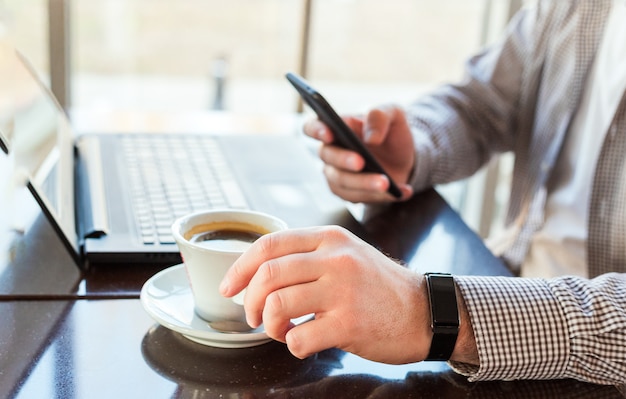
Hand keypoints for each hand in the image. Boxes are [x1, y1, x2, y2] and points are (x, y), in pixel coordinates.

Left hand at [219, 226, 432, 363]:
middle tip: (254, 317)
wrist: (425, 311)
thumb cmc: (378, 287)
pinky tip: (305, 342)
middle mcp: (336, 258)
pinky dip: (292, 345)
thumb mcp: (347, 254)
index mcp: (330, 238)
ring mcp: (343, 290)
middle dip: (250, 301)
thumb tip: (258, 272)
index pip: (270, 243)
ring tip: (281, 330)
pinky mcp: (350, 323)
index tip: (228, 287)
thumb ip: (308, 256)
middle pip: (268, 274)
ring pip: (277, 304)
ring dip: (269, 325)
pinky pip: (299, 337)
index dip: (240, 267)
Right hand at [303, 105, 414, 202]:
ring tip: (387, 183)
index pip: (312, 127)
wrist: (405, 157)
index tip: (329, 134)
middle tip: (361, 162)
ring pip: (342, 182)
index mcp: (336, 127)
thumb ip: (380, 116)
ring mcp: (338, 175)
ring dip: (365, 184)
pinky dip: (382, 196)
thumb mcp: (392, 114)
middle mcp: (331, 152)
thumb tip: (371, 138)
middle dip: (344, 160)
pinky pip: (360, 198)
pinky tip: (402, 191)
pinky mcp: (350, 193)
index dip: (316, 130)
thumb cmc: (390, 131)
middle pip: (328, 157)